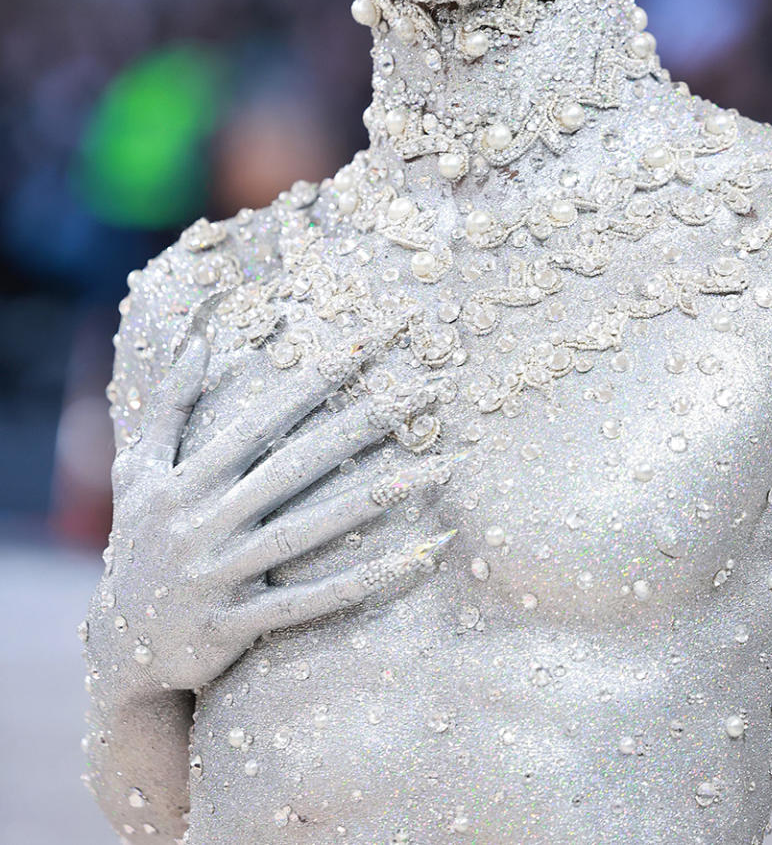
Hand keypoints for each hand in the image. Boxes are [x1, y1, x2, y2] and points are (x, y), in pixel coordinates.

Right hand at [98, 300, 463, 693]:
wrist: (119, 648)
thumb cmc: (141, 543)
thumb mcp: (140, 469)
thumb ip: (170, 403)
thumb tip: (200, 335)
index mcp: (190, 478)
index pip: (267, 416)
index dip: (321, 377)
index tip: (373, 341)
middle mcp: (207, 521)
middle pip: (300, 463)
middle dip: (367, 421)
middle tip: (431, 389)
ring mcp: (223, 574)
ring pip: (312, 529)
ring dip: (378, 498)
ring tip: (440, 468)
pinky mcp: (237, 625)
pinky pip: (312, 601)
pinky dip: (366, 581)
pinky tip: (417, 559)